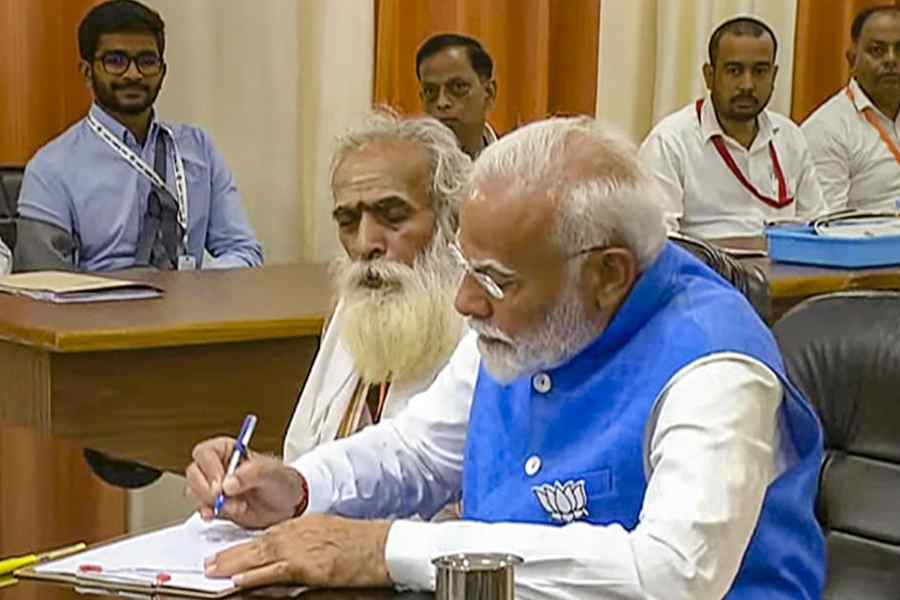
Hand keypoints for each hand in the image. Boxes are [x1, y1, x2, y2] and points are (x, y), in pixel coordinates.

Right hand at [185, 436, 306, 528]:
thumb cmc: (282, 482)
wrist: (288, 505)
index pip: (205, 453)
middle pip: (194, 473)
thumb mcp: (272, 473)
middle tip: (224, 499)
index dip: (209, 469)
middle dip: (207, 489)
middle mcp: (217, 466)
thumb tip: (228, 483)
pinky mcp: (215, 505)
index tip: (220, 485)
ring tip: (237, 507)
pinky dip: (208, 513)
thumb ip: (252, 473)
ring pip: (194, 492)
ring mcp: (214, 487)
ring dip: (211, 503)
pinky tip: (219, 514)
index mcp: (229, 449)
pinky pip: (201, 508)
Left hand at [204, 514, 392, 587]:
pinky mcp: (308, 567)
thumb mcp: (329, 533)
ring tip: (213, 571)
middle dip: (231, 553)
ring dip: (233, 563)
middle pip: (257, 542)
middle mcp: (299, 532)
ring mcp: (302, 548)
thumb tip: (288, 559)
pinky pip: (274, 572)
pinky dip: (254, 575)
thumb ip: (306, 541)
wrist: (382, 546)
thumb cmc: (362, 542)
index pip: (268, 533)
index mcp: (304, 524)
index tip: (229, 552)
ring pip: (259, 555)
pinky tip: (239, 580)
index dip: (245, 544)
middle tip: (209, 562)